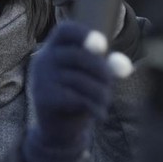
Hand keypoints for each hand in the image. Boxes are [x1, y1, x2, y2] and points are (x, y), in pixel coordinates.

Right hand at [23, 21, 130, 161]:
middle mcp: (42, 60)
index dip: (84, 34)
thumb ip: (105, 68)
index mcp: (52, 49)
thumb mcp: (90, 79)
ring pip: (80, 80)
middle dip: (102, 70)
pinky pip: (77, 98)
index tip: (102, 46)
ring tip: (105, 102)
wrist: (58, 130)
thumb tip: (122, 65)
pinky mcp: (44, 98)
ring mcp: (40, 79)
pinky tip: (98, 114)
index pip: (65, 31)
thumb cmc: (77, 97)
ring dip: (101, 94)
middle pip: (78, 55)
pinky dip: (94, 108)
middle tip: (111, 84)